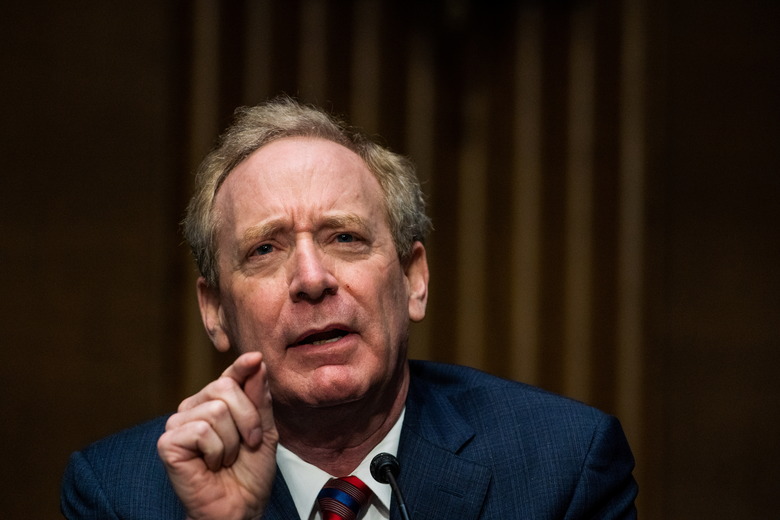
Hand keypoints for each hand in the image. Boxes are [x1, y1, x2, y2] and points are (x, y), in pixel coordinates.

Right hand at [157, 352, 277, 519]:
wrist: (240, 507)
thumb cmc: (250, 472)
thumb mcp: (264, 430)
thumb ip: (259, 397)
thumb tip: (255, 361)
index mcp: (215, 403)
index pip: (229, 376)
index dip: (241, 366)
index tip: (255, 358)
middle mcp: (193, 408)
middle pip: (225, 388)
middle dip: (247, 419)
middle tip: (246, 445)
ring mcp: (178, 424)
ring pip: (216, 410)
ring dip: (232, 442)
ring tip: (225, 459)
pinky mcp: (168, 442)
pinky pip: (202, 431)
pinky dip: (216, 452)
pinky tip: (210, 465)